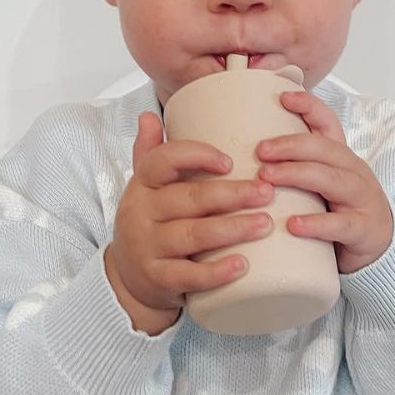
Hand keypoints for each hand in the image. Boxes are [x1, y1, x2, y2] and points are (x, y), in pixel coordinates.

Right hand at [105, 111, 275, 332]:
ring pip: (193, 235)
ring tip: (265, 224)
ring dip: (232, 229)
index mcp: (143, 185)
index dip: (196, 157)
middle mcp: (142, 213)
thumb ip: (150, 152)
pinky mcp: (158, 279)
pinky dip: (216, 272)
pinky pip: (188, 276)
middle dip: (232, 194)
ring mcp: (148, 248)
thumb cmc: (149, 224)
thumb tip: (150, 115)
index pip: (163, 161)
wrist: (127, 278)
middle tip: (267, 192)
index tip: (230, 162)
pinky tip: (243, 265)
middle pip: (189, 198)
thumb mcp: (144, 188)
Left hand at [255, 89, 393, 274]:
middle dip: (290, 145)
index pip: (328, 123)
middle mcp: (353, 171)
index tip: (283, 96)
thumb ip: (296, 168)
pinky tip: (293, 224)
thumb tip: (248, 152)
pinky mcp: (362, 228)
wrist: (381, 247)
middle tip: (260, 150)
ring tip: (266, 178)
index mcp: (340, 157)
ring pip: (330, 179)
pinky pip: (339, 223)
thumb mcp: (321, 184)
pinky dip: (315, 223)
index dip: (308, 106)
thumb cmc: (340, 211)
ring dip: (296, 174)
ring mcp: (361, 199)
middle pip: (323, 149)